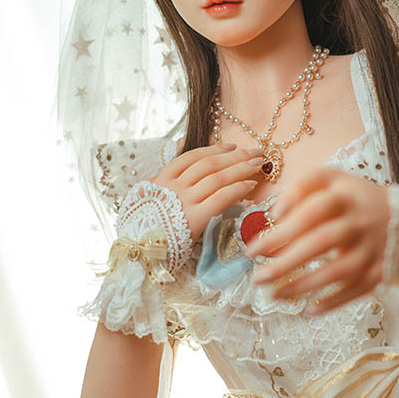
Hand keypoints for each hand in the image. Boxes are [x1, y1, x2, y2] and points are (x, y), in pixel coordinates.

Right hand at [146, 142, 265, 240]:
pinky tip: (251, 185)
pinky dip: (238, 188)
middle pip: (210, 164)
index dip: (214, 149)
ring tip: (259, 164)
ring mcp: (185, 202)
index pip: (192, 157)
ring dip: (242, 168)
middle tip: (256, 152)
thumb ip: (159, 184)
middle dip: (236, 156)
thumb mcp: (146, 199)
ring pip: (218, 178)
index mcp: (163, 180)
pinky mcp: (195, 219)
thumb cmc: (145, 227)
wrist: (139, 251)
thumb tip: (163, 172)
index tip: (232, 146)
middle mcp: (175, 187)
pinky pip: (220, 198)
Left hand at [243, 167, 389, 314]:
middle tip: (257, 277)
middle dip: (286, 262)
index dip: (282, 229)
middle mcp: (360, 221)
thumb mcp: (333, 180)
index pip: (310, 211)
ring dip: (304, 285)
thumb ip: (302, 187)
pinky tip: (309, 310)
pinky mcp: (382, 270)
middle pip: (321, 242)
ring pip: (338, 271)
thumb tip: (274, 214)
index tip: (254, 247)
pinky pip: (357, 290)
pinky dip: (333, 302)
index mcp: (345, 196)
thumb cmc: (355, 200)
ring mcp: (373, 248)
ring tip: (274, 294)